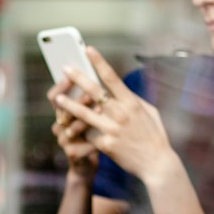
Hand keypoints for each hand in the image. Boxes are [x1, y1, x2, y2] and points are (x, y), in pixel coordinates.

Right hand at [46, 79, 99, 174]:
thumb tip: (98, 78)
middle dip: (76, 101)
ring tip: (101, 112)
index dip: (60, 86)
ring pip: (71, 128)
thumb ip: (91, 100)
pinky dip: (94, 141)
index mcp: (63, 113)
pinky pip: (83, 145)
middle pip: (62, 111)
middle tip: (90, 95)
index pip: (54, 96)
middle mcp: (59, 125)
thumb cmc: (92, 134)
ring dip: (85, 120)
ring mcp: (64, 140)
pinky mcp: (72, 154)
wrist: (87, 165)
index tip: (70, 74)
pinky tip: (105, 138)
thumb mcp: (90, 115)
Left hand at [51, 47, 178, 188]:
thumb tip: (119, 90)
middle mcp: (121, 114)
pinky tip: (70, 129)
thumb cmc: (154, 135)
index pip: (112, 78)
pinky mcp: (105, 145)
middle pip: (94, 92)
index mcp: (132, 103)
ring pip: (84, 114)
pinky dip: (81, 132)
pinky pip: (89, 135)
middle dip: (78, 78)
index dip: (99, 62)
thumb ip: (133, 100)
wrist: (156, 163)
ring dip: (69, 105)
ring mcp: (112, 129)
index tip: (88, 50)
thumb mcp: (149, 112)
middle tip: (65, 68)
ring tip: (57, 98)